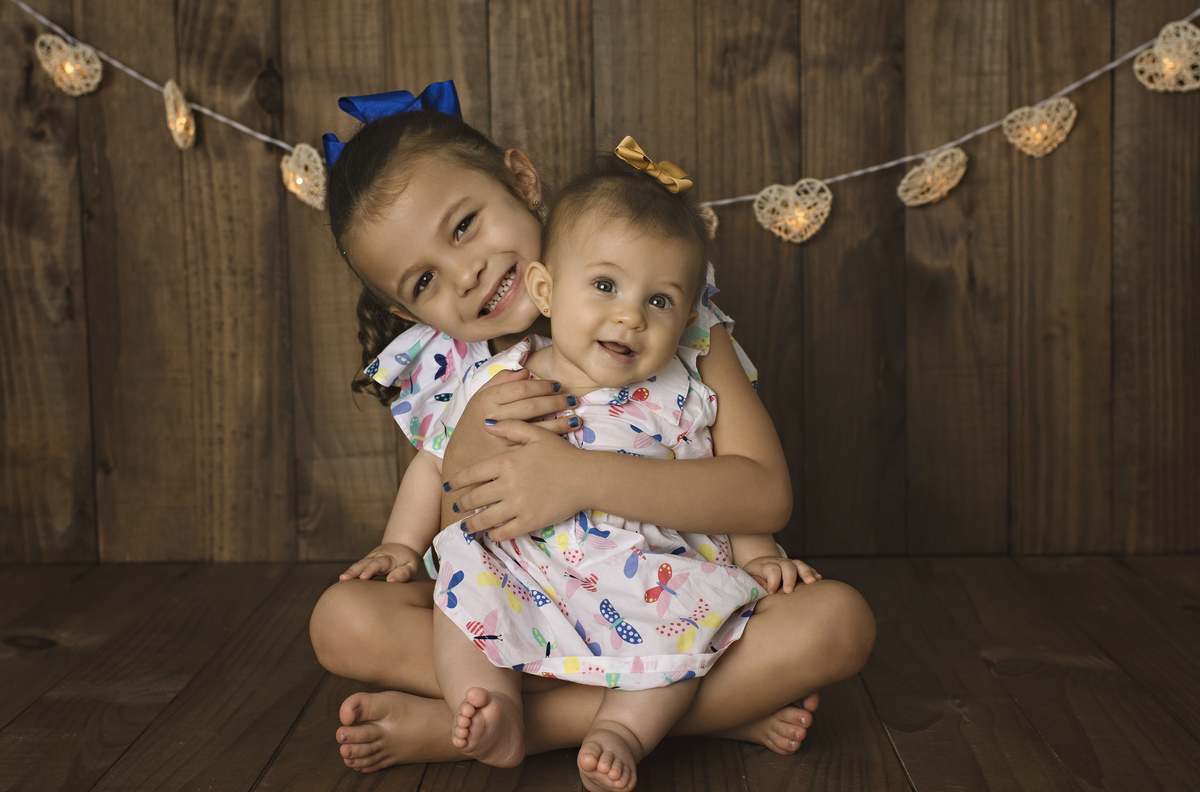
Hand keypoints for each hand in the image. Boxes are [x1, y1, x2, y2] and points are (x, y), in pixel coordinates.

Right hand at [339, 543, 425, 582]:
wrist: (401, 546)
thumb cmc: (407, 560)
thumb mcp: (411, 566)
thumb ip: (403, 573)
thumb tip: (391, 580)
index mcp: (388, 559)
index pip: (378, 563)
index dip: (370, 570)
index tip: (363, 577)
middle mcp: (376, 558)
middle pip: (363, 563)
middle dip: (354, 571)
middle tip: (344, 578)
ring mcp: (369, 560)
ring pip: (358, 565)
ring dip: (349, 572)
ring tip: (341, 580)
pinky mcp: (365, 564)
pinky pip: (357, 569)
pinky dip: (349, 574)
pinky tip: (342, 583)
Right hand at [443, 368, 579, 469]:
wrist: (462, 459)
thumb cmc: (473, 426)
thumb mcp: (479, 399)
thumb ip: (500, 381)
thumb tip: (525, 371)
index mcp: (486, 400)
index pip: (522, 388)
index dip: (542, 385)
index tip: (557, 385)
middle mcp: (494, 418)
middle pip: (533, 405)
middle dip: (556, 401)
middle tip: (572, 398)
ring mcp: (503, 439)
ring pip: (538, 426)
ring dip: (562, 420)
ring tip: (577, 416)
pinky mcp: (510, 457)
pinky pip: (536, 445)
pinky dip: (555, 438)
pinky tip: (568, 435)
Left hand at [445, 420, 585, 541]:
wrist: (586, 477)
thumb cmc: (562, 454)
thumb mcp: (536, 435)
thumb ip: (510, 427)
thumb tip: (486, 423)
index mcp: (507, 462)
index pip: (472, 474)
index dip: (457, 481)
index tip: (450, 486)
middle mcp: (508, 484)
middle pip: (474, 498)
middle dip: (461, 505)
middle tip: (456, 508)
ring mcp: (518, 504)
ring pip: (485, 519)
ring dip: (472, 524)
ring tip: (466, 527)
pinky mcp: (529, 521)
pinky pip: (504, 532)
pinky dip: (493, 534)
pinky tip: (491, 533)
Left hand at [740, 556, 821, 593]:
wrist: (758, 567)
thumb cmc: (752, 578)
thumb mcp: (748, 579)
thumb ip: (754, 583)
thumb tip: (765, 588)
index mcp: (763, 565)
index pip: (771, 569)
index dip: (772, 581)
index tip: (771, 592)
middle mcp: (777, 562)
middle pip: (787, 565)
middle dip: (789, 578)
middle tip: (789, 591)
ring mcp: (788, 563)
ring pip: (799, 564)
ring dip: (806, 573)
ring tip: (812, 582)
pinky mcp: (796, 567)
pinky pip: (806, 568)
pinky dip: (812, 572)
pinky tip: (818, 579)